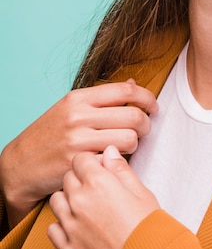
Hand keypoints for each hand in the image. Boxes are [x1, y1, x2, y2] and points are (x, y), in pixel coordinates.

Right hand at [0, 80, 157, 228]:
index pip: (126, 91)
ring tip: (125, 145)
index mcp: (79, 98)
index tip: (153, 107)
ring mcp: (79, 139)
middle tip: (143, 130)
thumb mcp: (71, 108)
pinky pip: (115, 159)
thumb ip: (103, 97)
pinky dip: (119, 159)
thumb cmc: (49, 135)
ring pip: (130, 139)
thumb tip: (133, 84)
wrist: (21, 164)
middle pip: (134, 116)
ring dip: (134, 144)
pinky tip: (111, 158)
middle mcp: (79, 115)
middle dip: (146, 124)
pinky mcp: (80, 162)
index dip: (147, 98)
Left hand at [48, 145, 159, 248]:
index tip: (100, 169)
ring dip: (68, 200)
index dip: (91, 162)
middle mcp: (79, 201)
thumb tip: (108, 152)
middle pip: (67, 177)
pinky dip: (63, 225)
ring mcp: (70, 226)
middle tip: (98, 189)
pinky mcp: (67, 248)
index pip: (80, 159)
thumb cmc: (151, 228)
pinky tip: (80, 228)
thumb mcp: (142, 192)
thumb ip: (121, 170)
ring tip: (88, 208)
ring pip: (56, 200)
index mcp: (99, 183)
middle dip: (80, 179)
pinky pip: (53, 228)